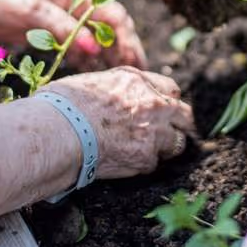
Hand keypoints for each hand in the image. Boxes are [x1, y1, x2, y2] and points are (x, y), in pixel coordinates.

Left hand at [0, 0, 145, 68]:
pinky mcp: (52, 35)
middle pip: (110, 29)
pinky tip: (94, 78)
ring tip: (118, 82)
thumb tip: (95, 48)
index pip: (113, 13)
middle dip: (124, 51)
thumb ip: (64, 28)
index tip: (134, 62)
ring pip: (97, 41)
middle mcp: (76, 4)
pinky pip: (78, 50)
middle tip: (134, 77)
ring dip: (108, 59)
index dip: (127, 38)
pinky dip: (88, 63)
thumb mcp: (31, 9)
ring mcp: (65, 20)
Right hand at [43, 67, 194, 177]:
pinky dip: (142, 165)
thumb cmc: (63, 105)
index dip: (166, 101)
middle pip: (186, 115)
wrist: (59, 131)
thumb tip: (112, 96)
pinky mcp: (146, 157)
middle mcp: (153, 103)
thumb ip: (115, 89)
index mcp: (138, 80)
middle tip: (167, 133)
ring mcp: (154, 131)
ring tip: (144, 151)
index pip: (171, 89)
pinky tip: (124, 163)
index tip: (160, 110)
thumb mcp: (92, 82)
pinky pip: (153, 163)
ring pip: (177, 143)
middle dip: (179, 125)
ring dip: (165, 147)